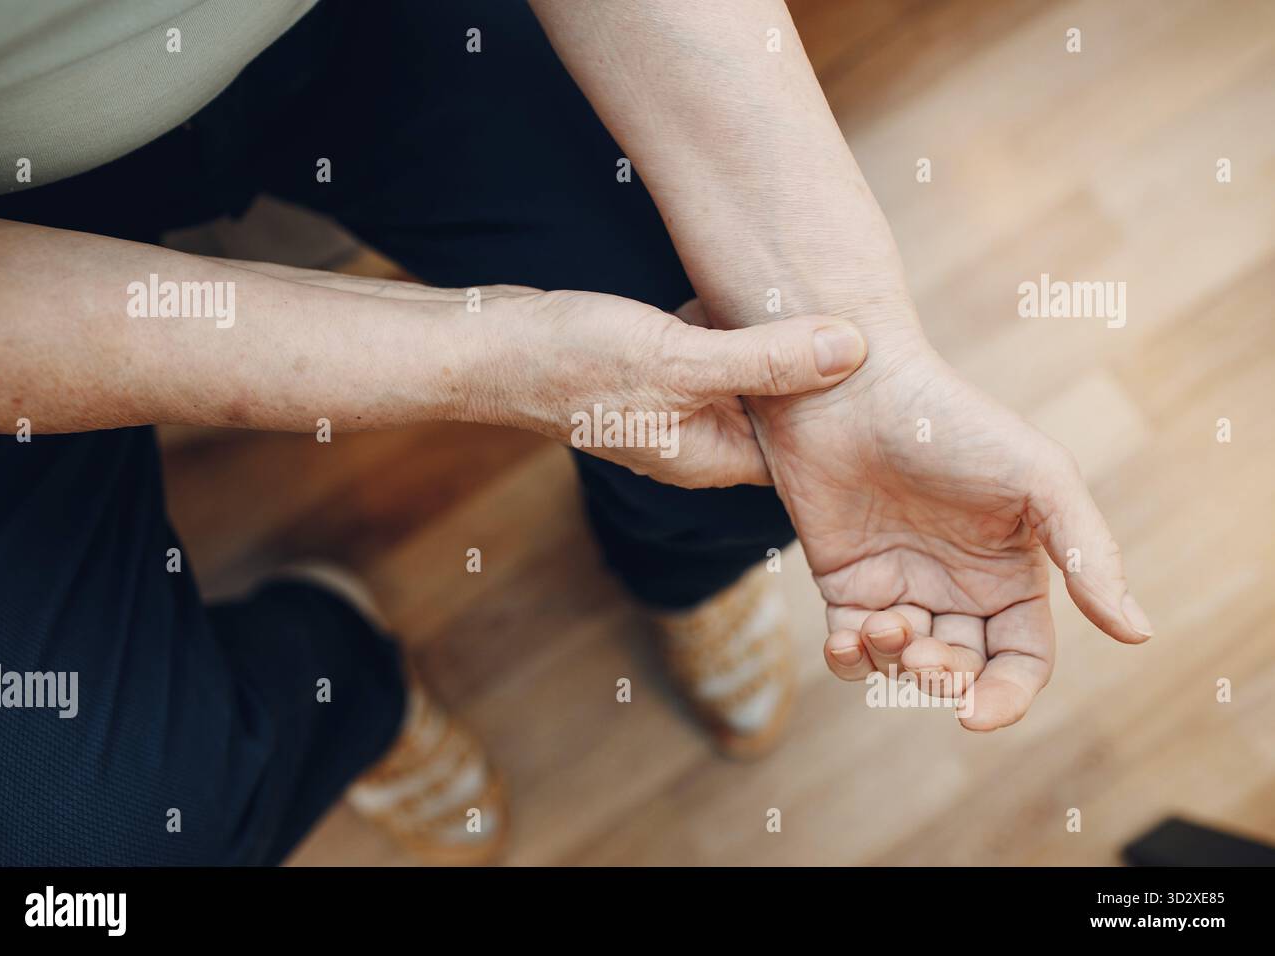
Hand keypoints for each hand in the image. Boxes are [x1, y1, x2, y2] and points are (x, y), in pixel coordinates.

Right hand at [219, 261, 868, 488]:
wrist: (486, 346)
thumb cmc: (572, 365)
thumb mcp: (680, 360)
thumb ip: (766, 359)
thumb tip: (851, 351)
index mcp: (710, 456)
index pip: (800, 453)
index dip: (846, 421)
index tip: (889, 378)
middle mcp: (697, 436)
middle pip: (779, 411)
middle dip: (817, 372)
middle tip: (865, 325)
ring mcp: (674, 401)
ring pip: (748, 373)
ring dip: (777, 339)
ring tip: (822, 296)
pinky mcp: (655, 365)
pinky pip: (714, 346)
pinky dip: (734, 319)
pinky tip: (753, 282)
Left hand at [743, 307, 1150, 730]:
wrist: (851, 385)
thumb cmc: (952, 422)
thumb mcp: (1039, 478)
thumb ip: (1087, 554)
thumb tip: (1138, 633)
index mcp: (1010, 571)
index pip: (1021, 660)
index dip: (1007, 695)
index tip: (976, 711)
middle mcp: (957, 586)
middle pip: (962, 669)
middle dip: (944, 678)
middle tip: (921, 650)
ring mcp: (899, 585)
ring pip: (904, 665)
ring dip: (895, 665)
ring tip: (884, 625)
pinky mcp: (843, 582)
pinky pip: (850, 648)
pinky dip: (849, 660)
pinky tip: (847, 639)